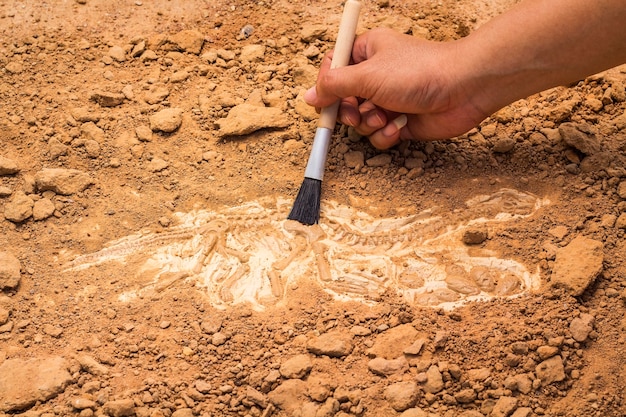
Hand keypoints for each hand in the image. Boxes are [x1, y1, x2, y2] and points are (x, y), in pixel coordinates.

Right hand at [303, 28, 490, 148]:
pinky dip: (385, 135)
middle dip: (348, 112)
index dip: (327, 87)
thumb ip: (335, 86)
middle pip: (344, 100)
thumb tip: (309, 96)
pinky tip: (398, 127)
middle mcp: (376, 76)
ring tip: (383, 118)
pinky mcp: (401, 121)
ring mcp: (389, 100)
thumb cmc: (420, 71)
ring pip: (361, 121)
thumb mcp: (368, 75)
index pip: (333, 69)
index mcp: (367, 53)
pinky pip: (379, 135)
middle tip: (355, 115)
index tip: (325, 100)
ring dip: (368, 124)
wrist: (464, 88)